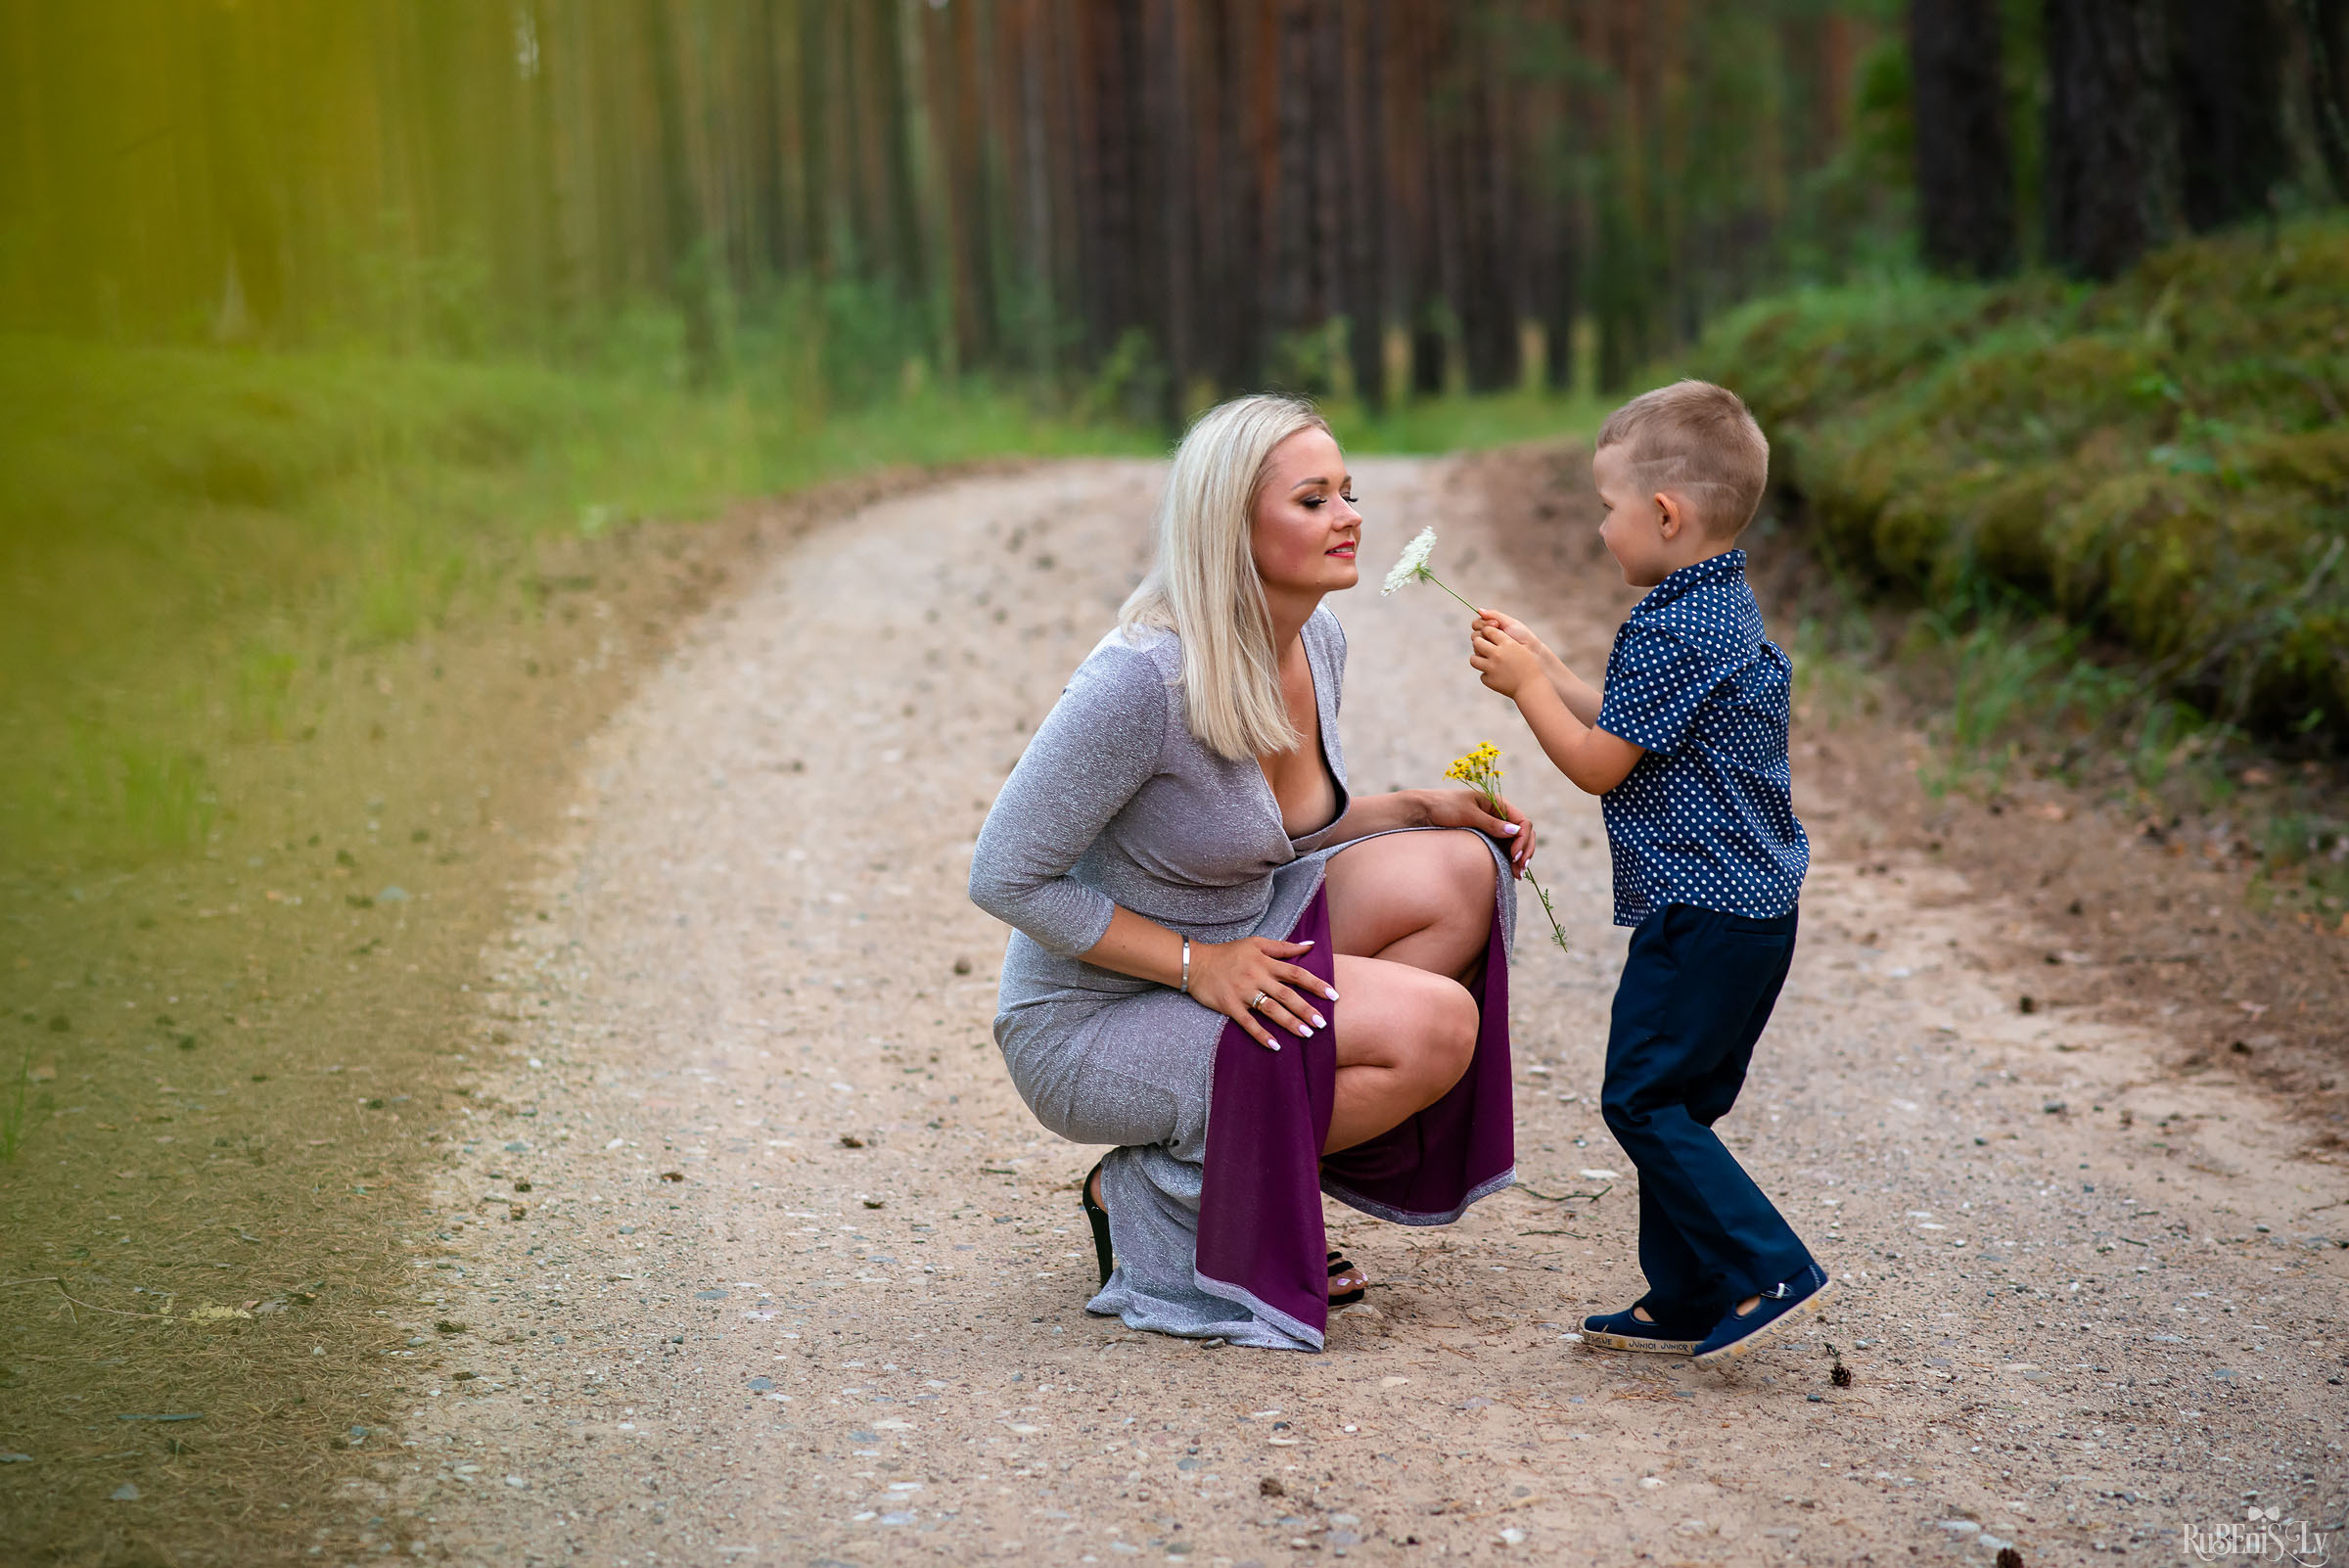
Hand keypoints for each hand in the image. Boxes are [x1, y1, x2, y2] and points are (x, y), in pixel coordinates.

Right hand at [1188, 935, 1337, 1051]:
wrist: (1196, 963)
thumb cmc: (1229, 953)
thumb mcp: (1256, 943)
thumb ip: (1284, 946)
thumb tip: (1310, 946)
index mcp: (1265, 962)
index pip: (1296, 973)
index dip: (1316, 984)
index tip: (1333, 996)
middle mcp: (1256, 977)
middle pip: (1286, 994)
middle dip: (1306, 1009)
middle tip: (1322, 1024)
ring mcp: (1243, 992)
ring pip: (1270, 1009)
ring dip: (1289, 1022)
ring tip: (1306, 1034)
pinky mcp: (1229, 1005)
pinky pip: (1247, 1022)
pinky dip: (1261, 1034)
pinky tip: (1275, 1045)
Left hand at [1423, 787, 1537, 877]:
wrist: (1422, 811)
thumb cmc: (1444, 806)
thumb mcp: (1468, 814)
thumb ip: (1491, 823)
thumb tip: (1515, 831)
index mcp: (1498, 804)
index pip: (1523, 822)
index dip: (1523, 839)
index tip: (1515, 855)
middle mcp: (1499, 816)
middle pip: (1523, 834)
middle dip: (1525, 851)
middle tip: (1520, 869)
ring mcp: (1493, 828)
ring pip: (1515, 844)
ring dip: (1519, 858)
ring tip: (1517, 875)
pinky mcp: (1486, 839)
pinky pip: (1504, 850)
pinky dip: (1509, 860)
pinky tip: (1510, 872)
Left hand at [1470, 623, 1543, 698]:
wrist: (1532, 687)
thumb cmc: (1530, 666)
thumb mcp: (1521, 648)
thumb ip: (1506, 641)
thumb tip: (1489, 634)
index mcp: (1507, 643)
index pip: (1488, 630)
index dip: (1486, 631)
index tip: (1487, 634)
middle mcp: (1497, 654)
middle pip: (1477, 642)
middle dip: (1478, 643)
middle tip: (1481, 645)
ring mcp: (1491, 668)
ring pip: (1473, 659)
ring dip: (1478, 659)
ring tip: (1484, 661)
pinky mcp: (1489, 680)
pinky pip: (1482, 675)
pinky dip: (1487, 675)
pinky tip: (1496, 676)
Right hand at [1472, 608, 1548, 660]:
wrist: (1532, 653)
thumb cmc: (1523, 637)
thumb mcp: (1510, 623)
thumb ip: (1494, 615)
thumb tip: (1478, 610)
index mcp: (1491, 630)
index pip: (1476, 624)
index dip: (1483, 623)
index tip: (1496, 624)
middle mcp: (1487, 641)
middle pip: (1474, 634)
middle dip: (1485, 632)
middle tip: (1499, 633)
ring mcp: (1487, 653)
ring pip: (1475, 645)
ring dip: (1486, 643)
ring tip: (1499, 644)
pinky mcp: (1488, 663)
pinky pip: (1478, 657)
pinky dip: (1486, 653)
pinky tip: (1496, 654)